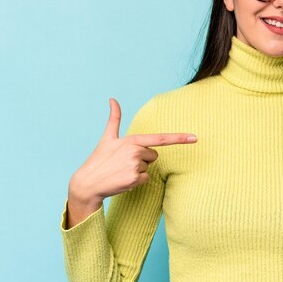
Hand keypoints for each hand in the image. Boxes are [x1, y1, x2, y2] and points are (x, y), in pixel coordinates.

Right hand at [66, 98, 196, 226]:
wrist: (87, 182)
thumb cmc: (99, 159)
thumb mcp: (107, 138)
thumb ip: (114, 118)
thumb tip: (112, 98)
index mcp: (131, 140)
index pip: (160, 138)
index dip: (179, 138)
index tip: (195, 137)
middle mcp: (135, 151)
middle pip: (154, 155)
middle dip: (142, 159)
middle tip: (124, 162)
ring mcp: (135, 166)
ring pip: (149, 167)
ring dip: (138, 170)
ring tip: (121, 171)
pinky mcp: (134, 179)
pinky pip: (146, 179)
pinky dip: (137, 181)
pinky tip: (123, 179)